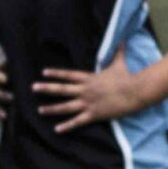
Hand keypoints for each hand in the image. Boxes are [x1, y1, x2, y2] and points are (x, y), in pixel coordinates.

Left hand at [33, 48, 149, 133]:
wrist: (134, 91)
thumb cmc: (127, 77)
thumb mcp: (119, 63)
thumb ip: (118, 52)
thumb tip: (123, 39)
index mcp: (89, 78)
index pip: (68, 75)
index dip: (55, 74)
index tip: (43, 72)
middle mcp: (85, 90)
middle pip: (62, 89)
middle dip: (46, 89)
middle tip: (33, 88)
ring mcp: (88, 103)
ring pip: (66, 106)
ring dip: (52, 108)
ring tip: (39, 110)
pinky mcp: (94, 114)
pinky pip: (77, 121)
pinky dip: (67, 126)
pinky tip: (56, 129)